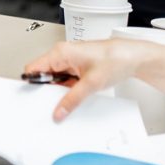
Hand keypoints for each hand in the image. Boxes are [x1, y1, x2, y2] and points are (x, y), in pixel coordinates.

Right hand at [24, 39, 154, 121]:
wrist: (133, 57)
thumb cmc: (115, 59)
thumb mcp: (91, 84)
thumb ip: (71, 100)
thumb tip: (59, 111)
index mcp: (60, 52)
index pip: (34, 68)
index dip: (31, 84)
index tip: (33, 98)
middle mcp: (62, 54)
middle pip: (43, 74)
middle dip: (46, 90)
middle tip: (52, 103)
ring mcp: (69, 60)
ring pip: (54, 78)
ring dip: (58, 89)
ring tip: (68, 98)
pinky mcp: (77, 66)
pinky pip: (64, 78)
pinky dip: (67, 88)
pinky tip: (74, 95)